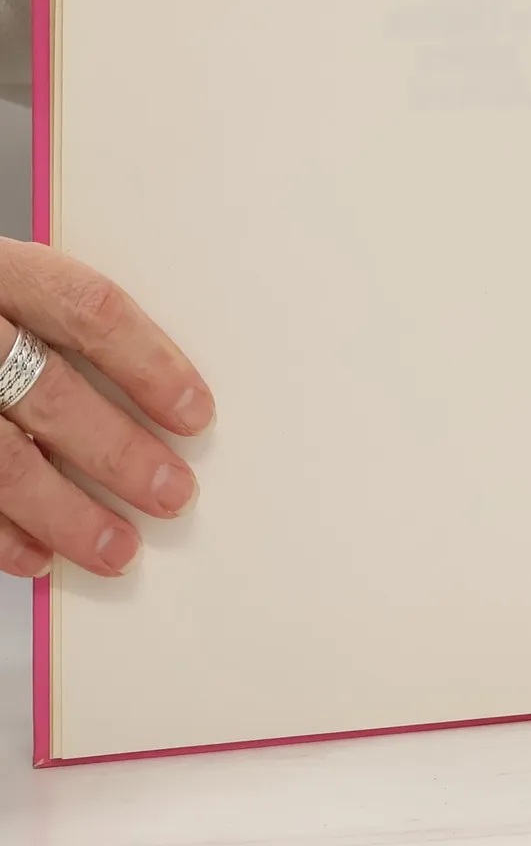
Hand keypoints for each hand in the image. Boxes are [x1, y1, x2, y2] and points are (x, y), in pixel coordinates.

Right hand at [0, 242, 213, 577]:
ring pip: (0, 458)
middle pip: (48, 392)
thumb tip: (159, 398)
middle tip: (173, 492)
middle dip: (118, 451)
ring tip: (117, 550)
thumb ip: (60, 327)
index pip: (87, 310)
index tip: (196, 412)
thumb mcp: (11, 290)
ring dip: (64, 513)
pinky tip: (38, 555)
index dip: (149, 363)